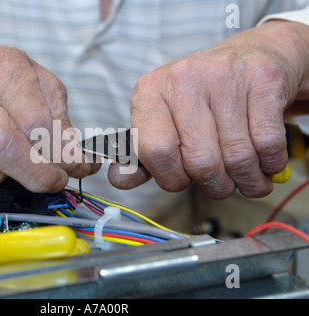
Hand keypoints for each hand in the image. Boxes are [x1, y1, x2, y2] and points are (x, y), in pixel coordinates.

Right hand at [0, 26, 96, 202]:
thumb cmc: (1, 82)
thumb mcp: (42, 85)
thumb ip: (63, 122)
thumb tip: (81, 162)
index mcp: (3, 68)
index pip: (35, 121)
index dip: (60, 153)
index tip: (74, 167)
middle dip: (34, 173)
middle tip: (52, 181)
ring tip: (8, 169)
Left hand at [109, 20, 308, 198]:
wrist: (246, 57)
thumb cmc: (200, 99)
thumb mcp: (163, 121)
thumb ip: (142, 157)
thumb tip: (118, 179)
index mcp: (149, 92)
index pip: (155, 151)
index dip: (171, 178)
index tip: (183, 180)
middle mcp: (183, 78)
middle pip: (199, 161)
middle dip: (214, 185)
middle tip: (221, 184)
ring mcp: (223, 75)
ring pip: (237, 157)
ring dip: (246, 180)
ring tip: (246, 176)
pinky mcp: (262, 79)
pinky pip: (268, 143)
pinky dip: (271, 164)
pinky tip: (265, 161)